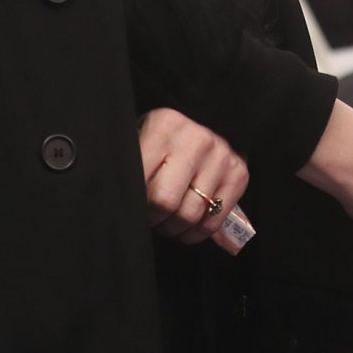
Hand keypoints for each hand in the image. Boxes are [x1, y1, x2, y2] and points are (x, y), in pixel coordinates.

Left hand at [138, 108, 249, 250]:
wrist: (207, 120)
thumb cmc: (164, 138)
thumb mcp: (142, 138)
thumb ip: (130, 164)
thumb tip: (115, 202)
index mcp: (165, 126)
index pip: (140, 182)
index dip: (133, 203)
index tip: (132, 207)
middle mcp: (196, 139)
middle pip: (165, 202)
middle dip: (153, 218)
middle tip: (150, 216)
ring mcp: (220, 157)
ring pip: (189, 215)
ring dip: (173, 228)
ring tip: (166, 221)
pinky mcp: (238, 174)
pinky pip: (213, 221)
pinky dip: (196, 232)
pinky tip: (186, 228)